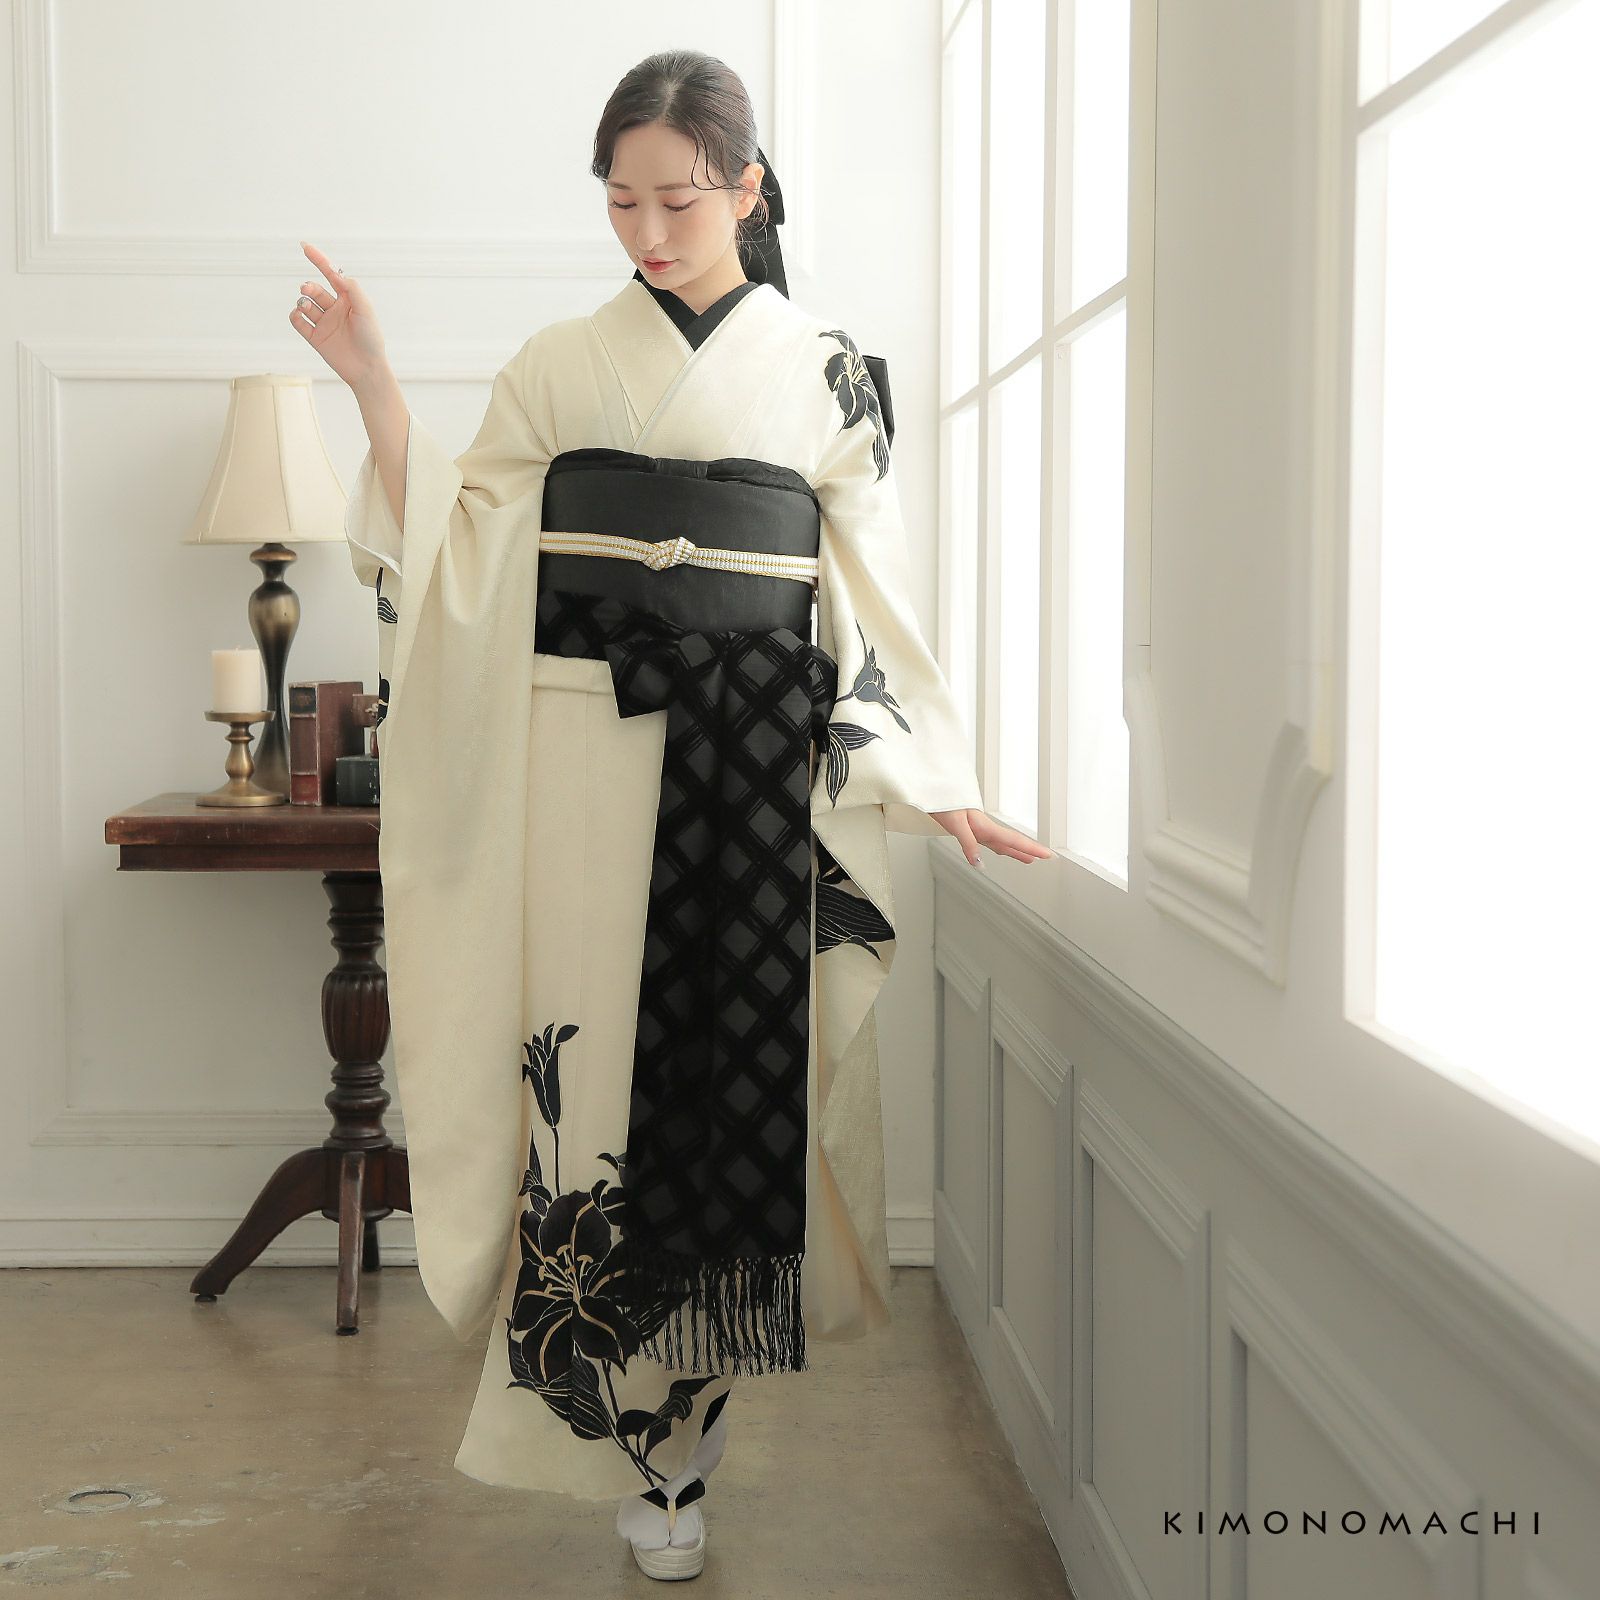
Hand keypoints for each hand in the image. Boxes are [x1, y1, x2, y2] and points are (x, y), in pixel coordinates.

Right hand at [288, 241, 390, 390]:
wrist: (367, 369)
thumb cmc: (371, 338)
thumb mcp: (365, 310)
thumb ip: (352, 289)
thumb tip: (338, 273)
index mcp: (348, 299)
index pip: (331, 275)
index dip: (319, 260)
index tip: (304, 246)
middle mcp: (335, 309)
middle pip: (315, 290)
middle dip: (308, 287)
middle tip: (307, 290)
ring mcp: (324, 323)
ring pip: (305, 304)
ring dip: (302, 301)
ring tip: (306, 305)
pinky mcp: (316, 338)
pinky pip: (299, 321)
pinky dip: (295, 314)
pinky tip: (299, 314)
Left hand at [929, 809, 1054, 867]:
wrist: (933, 790)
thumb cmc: (943, 803)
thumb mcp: (955, 824)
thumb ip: (968, 844)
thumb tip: (979, 864)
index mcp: (984, 826)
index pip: (1012, 839)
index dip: (1030, 848)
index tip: (1046, 854)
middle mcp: (985, 828)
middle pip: (1012, 841)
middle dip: (1030, 849)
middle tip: (1047, 856)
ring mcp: (980, 828)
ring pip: (1003, 842)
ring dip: (1017, 851)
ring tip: (1030, 859)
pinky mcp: (972, 828)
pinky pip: (992, 840)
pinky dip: (1001, 847)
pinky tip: (1003, 851)